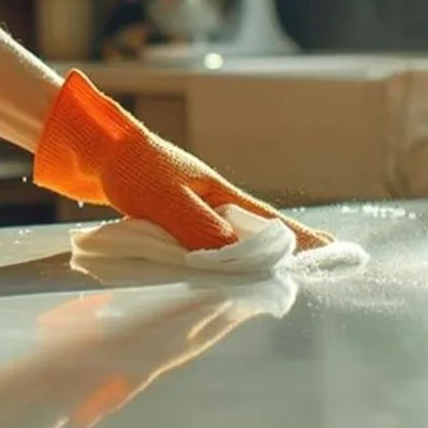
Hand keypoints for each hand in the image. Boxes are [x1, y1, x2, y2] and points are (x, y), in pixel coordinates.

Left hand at [33, 70, 333, 251]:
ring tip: (274, 277)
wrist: (95, 150)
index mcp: (220, 195)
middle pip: (256, 232)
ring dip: (250, 257)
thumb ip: (201, 230)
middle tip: (316, 268)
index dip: (300, 238)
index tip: (333, 249)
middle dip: (283, 251)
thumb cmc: (132, 168)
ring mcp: (193, 209)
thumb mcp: (167, 201)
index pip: (270, 221)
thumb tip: (240, 259)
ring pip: (229, 239)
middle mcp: (213, 203)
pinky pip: (203, 243)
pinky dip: (217, 258)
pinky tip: (221, 270)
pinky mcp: (172, 217)